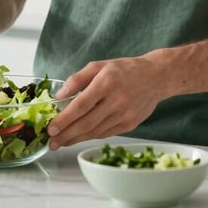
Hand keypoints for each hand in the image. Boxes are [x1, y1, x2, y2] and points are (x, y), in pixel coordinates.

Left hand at [47, 57, 163, 149]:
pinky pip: (106, 133)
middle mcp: (116, 100)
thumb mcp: (98, 66)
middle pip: (86, 123)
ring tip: (61, 142)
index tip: (51, 128)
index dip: (64, 119)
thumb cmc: (123, 70)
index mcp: (106, 82)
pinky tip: (79, 137)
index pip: (80, 105)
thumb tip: (59, 96)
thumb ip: (77, 79)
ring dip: (76, 139)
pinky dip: (91, 136)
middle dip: (66, 135)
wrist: (156, 77)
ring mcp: (124, 114)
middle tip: (51, 142)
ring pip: (95, 132)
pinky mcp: (130, 124)